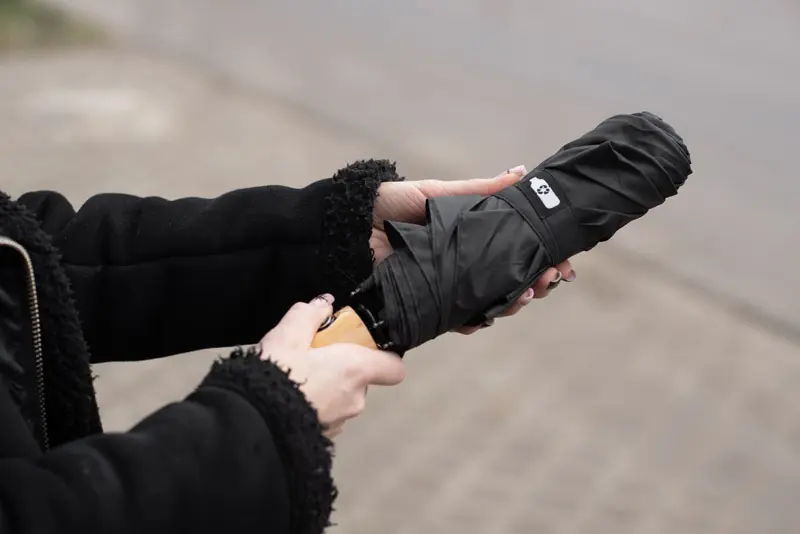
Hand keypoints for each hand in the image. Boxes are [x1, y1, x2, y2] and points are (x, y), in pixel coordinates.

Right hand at [260, 294, 404, 437]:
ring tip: (295, 374)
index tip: (358, 344)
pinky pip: (327, 413)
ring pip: (342, 396)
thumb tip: (324, 304)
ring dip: (327, 385)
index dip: (381, 354)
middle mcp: (355, 399)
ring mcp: (341, 421)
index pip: (393, 366)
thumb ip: (311, 313)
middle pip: (361, 377)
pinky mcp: (324, 436)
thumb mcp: (289, 333)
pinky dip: (316, 403)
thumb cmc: (276, 375)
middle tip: (312, 353)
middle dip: (341, 365)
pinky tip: (290, 395)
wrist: (253, 421)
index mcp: (355, 370)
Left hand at [370, 165, 574, 333]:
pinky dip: (475, 320)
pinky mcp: (427, 305)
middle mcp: (463, 265)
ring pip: (489, 303)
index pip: (514, 252)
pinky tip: (489, 315)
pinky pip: (457, 319)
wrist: (351, 223)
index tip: (562, 261)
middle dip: (536, 282)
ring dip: (513, 302)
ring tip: (526, 294)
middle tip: (548, 278)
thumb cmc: (392, 203)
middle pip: (509, 281)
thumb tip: (522, 172)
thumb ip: (480, 189)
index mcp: (471, 240)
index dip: (541, 258)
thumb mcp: (440, 193)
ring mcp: (447, 286)